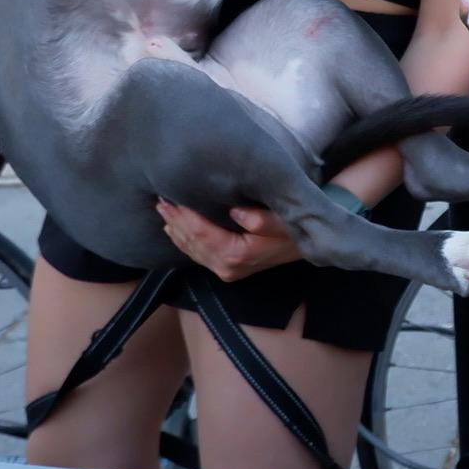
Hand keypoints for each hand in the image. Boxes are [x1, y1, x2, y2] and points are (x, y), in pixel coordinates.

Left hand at [157, 199, 300, 280]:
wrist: (307, 245)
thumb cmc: (295, 228)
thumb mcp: (284, 220)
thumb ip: (261, 219)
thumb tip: (235, 212)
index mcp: (238, 254)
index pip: (202, 233)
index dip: (184, 216)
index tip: (171, 198)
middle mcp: (228, 267)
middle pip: (192, 243)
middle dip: (176, 221)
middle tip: (160, 201)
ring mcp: (227, 270)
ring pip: (192, 251)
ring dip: (176, 231)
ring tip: (163, 211)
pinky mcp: (228, 269)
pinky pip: (198, 256)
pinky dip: (184, 242)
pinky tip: (175, 230)